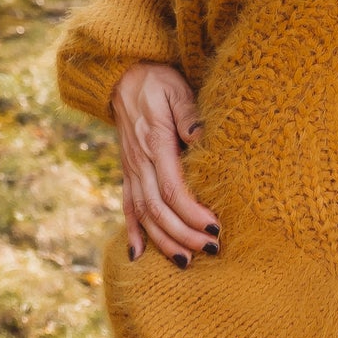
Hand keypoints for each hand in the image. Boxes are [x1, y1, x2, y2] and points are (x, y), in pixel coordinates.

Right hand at [111, 61, 220, 264]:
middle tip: (211, 248)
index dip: (192, 212)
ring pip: (143, 214)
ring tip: (186, 261)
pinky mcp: (128, 173)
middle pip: (158, 208)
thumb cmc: (157, 82)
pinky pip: (127, 207)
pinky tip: (139, 256)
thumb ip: (187, 113)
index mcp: (155, 142)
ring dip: (163, 240)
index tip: (214, 227)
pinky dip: (133, 232)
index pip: (172, 187)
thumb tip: (200, 137)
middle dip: (184, 234)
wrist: (123, 76)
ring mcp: (131, 170)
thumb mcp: (175, 88)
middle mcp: (140, 162)